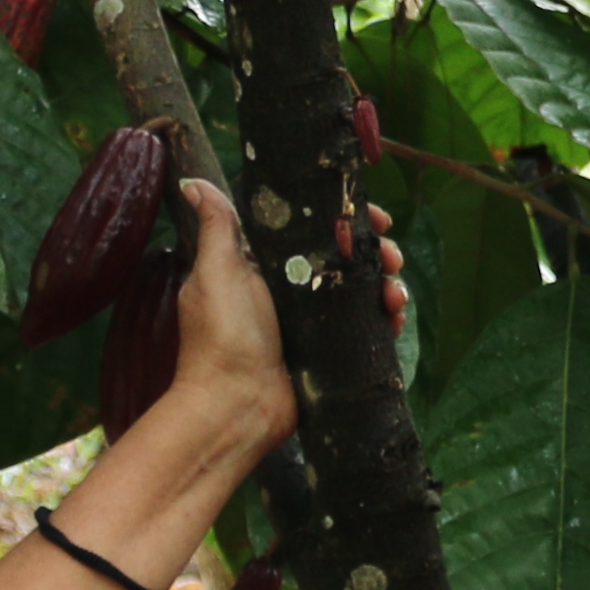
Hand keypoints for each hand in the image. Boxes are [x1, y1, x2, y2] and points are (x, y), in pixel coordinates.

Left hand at [150, 177, 407, 465]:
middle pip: (345, 259)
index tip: (374, 217)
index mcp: (264, 266)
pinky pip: (366, 327)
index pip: (313, 230)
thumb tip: (192, 183)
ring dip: (387, 284)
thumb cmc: (222, 337)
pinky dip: (385, 318)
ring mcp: (313, 322)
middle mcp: (290, 291)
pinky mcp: (330, 350)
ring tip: (396, 294)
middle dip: (376, 252)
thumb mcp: (216, 274)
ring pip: (362, 291)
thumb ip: (217, 228)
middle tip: (392, 256)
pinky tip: (395, 318)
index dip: (346, 220)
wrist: (235, 407)